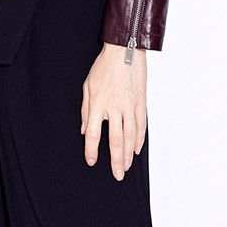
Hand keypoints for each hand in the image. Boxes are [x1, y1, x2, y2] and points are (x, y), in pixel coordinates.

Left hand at [80, 42, 146, 180]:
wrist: (124, 50)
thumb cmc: (103, 67)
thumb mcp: (87, 86)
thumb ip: (86, 109)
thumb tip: (85, 129)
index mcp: (98, 103)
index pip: (94, 133)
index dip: (92, 150)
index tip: (91, 161)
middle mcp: (114, 107)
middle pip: (115, 140)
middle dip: (116, 160)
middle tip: (117, 175)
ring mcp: (130, 106)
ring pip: (130, 136)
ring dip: (129, 154)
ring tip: (126, 166)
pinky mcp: (141, 103)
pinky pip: (141, 126)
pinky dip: (139, 140)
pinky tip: (136, 150)